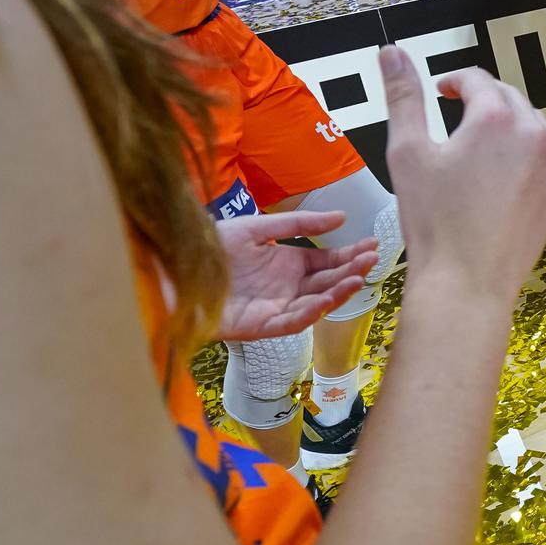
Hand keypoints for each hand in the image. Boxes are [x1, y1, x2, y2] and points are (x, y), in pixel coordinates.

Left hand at [214, 210, 378, 341]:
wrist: (173, 270)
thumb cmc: (211, 248)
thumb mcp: (258, 228)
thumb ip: (299, 224)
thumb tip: (340, 217)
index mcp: (288, 263)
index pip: (329, 261)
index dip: (350, 254)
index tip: (372, 244)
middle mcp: (287, 287)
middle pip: (328, 281)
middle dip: (352, 271)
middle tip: (371, 259)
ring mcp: (276, 307)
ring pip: (316, 303)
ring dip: (338, 292)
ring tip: (357, 278)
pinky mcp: (260, 326)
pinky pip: (291, 322)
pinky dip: (310, 312)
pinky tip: (325, 299)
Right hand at [380, 44, 545, 304]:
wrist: (468, 282)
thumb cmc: (434, 220)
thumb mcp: (407, 151)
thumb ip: (403, 95)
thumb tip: (392, 52)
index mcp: (497, 117)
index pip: (477, 79)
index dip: (454, 80)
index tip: (441, 91)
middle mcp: (533, 134)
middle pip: (507, 98)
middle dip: (481, 99)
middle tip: (455, 110)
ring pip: (529, 126)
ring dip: (505, 124)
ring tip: (475, 141)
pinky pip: (543, 157)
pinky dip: (522, 154)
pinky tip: (498, 172)